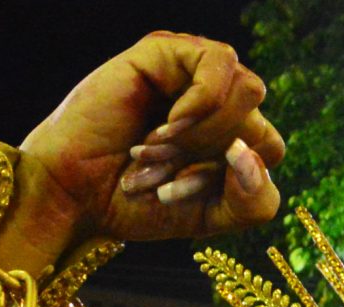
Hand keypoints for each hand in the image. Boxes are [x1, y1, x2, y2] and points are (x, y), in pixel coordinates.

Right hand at [7, 32, 284, 265]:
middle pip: (260, 123)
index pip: (270, 151)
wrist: (73, 195)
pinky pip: (220, 64)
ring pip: (249, 91)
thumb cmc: (132, 204)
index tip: (180, 193)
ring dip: (203, 133)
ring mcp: (192, 73)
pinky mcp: (168, 52)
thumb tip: (254, 155)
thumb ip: (253, 203)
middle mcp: (216, 100)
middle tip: (159, 174)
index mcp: (229, 135)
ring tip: (155, 147)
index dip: (233, 182)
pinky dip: (200, 104)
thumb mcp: (206, 218)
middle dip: (209, 161)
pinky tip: (166, 123)